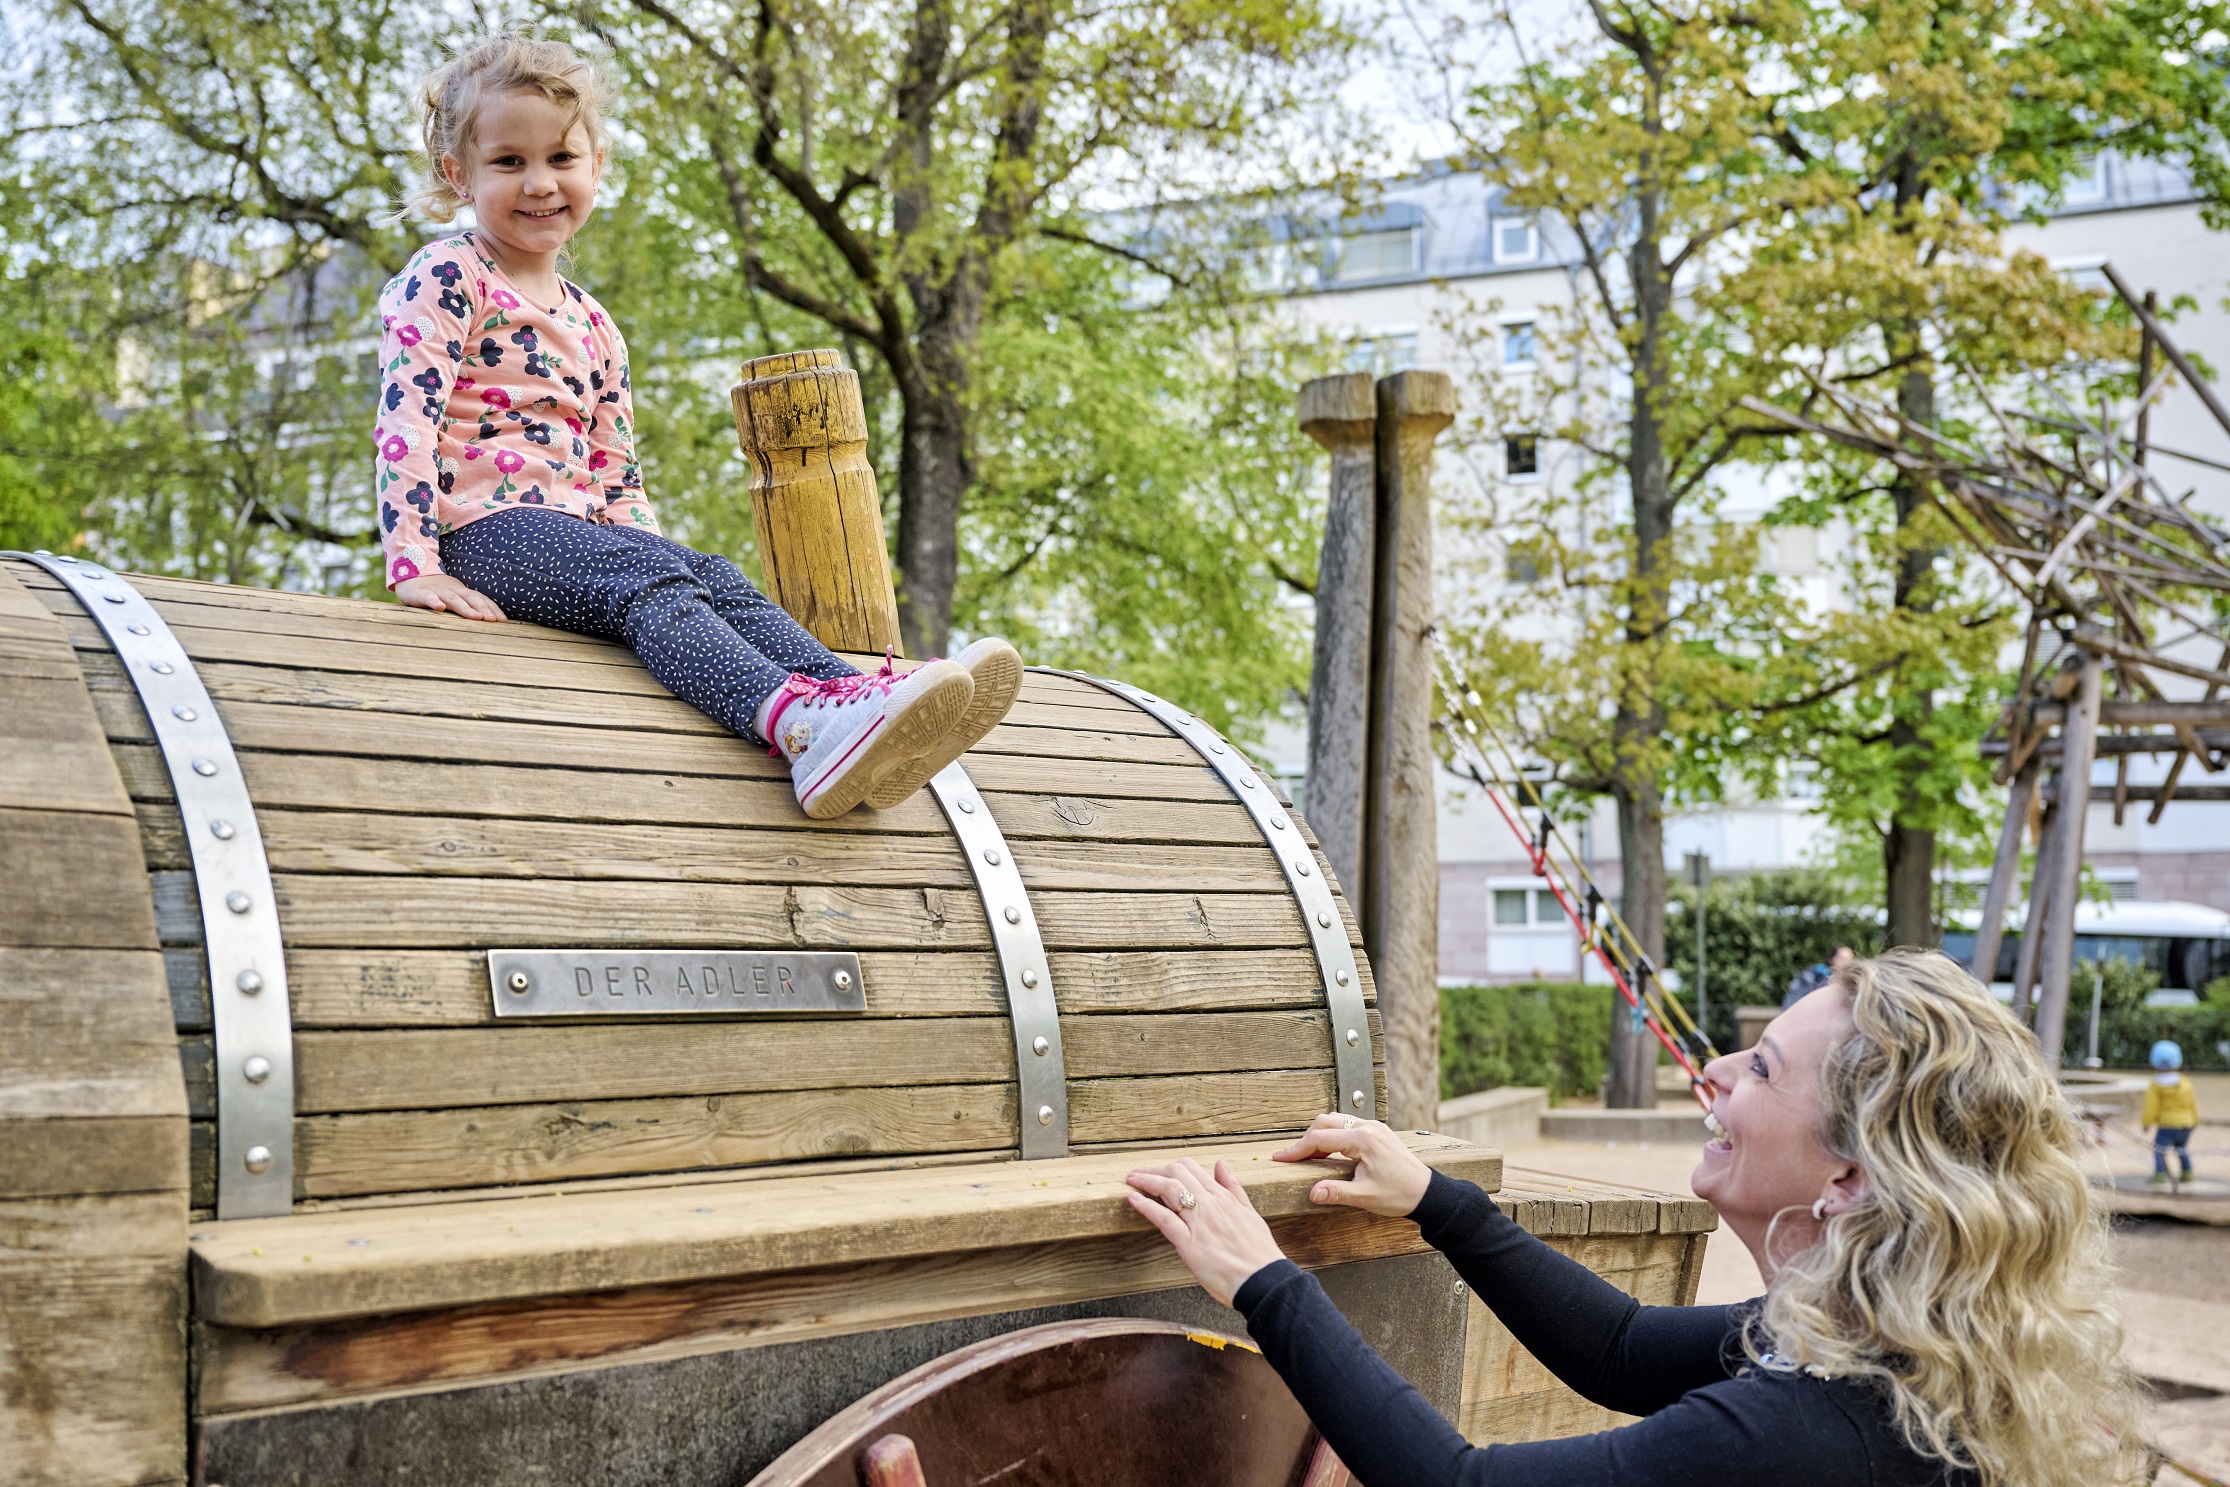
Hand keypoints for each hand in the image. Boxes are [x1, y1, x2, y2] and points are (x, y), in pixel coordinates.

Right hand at [394, 574, 505, 620]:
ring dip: (465, 608)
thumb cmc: (435, 590)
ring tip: (476, 618)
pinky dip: (434, 601)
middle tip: (493, 620)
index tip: (503, 620)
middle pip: (471, 598)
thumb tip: (485, 620)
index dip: (492, 608)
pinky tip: (439, 608)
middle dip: (483, 609)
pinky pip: (428, 597)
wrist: (409, 574)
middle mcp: (452, 589)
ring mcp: (437, 590)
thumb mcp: (454, 595)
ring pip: (453, 599)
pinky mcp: (421, 593)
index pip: (480, 598)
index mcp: (461, 591)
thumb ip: (466, 604)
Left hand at [1125, 1158, 1286, 1306]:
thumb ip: (1233, 1188)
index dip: (1170, 1166)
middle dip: (1153, 1169)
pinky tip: (1134, 1199)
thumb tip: (1220, 1165)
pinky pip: (1164, 1219)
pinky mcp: (1190, 1244)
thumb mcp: (1249, 1213)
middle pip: (1177, 1172)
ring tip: (1132, 1180)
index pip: (1192, 1168)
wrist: (1264, 1281)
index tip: (1156, 1170)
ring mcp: (1199, 1223)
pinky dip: (1146, 1206)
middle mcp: (1210, 1204)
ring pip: (1169, 1189)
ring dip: (1146, 1180)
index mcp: (1223, 1197)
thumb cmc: (1259, 1254)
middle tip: (1138, 1174)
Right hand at [1273, 1114, 1432, 1216]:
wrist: (1427, 1192)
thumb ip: (1337, 1193)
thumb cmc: (1400, 1194)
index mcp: (1363, 1140)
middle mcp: (1368, 1127)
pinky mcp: (1378, 1131)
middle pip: (1325, 1122)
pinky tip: (1331, 1152)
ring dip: (1320, 1135)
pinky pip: (1348, 1125)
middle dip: (1306, 1139)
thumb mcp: (1366, 1197)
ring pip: (1336, 1120)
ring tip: (1311, 1157)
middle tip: (1295, 1159)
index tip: (1280, 1158)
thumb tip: (1313, 1192)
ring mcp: (1374, 1126)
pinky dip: (1334, 1135)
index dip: (1297, 1150)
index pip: (1320, 1138)